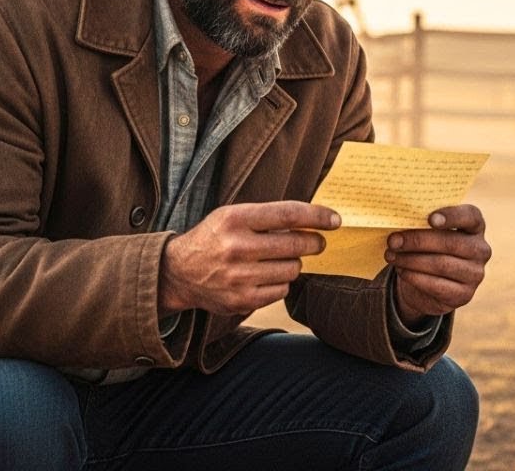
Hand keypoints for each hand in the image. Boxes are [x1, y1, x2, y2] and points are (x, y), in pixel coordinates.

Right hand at [159, 201, 339, 316]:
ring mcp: (239, 277)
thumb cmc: (214, 238)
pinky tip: (267, 277)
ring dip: (293, 264)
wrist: (178, 272)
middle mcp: (236, 247)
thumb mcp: (233, 216)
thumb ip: (268, 217)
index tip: (335, 220)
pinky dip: (281, 284)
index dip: (317, 217)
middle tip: (317, 243)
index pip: (288, 214)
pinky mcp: (241, 300)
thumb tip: (314, 221)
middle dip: (314, 243)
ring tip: (279, 260)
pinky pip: (281, 291)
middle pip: (296, 245)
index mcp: (235, 219)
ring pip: (292, 270)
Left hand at [385, 204, 489, 325]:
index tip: (430, 219)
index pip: (470, 216)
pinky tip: (401, 271)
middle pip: (451, 243)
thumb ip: (422, 224)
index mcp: (475, 226)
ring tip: (391, 256)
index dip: (452, 216)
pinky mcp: (464, 295)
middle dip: (418, 241)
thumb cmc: (429, 247)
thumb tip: (399, 225)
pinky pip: (438, 286)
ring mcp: (475, 274)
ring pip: (442, 265)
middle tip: (393, 240)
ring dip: (412, 260)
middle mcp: (481, 249)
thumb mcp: (429, 232)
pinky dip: (415, 277)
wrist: (431, 282)